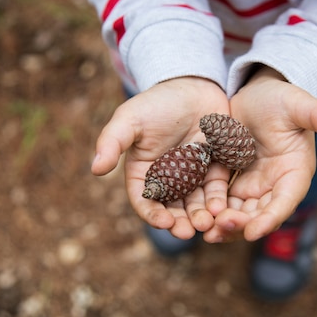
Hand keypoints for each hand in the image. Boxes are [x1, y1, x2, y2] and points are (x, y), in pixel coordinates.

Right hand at [91, 77, 230, 238]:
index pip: (145, 200)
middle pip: (172, 209)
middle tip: (189, 231)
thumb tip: (95, 169)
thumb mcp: (130, 119)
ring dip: (201, 216)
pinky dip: (219, 200)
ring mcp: (193, 176)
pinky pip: (217, 189)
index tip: (164, 222)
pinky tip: (222, 207)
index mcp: (144, 173)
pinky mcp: (215, 168)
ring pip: (196, 203)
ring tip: (208, 223)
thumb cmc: (157, 102)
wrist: (192, 85)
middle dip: (180, 222)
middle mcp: (168, 180)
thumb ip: (112, 142)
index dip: (153, 214)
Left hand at [206, 67, 316, 241]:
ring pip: (239, 213)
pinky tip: (196, 218)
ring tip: (206, 232)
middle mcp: (275, 185)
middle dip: (241, 225)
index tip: (252, 232)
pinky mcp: (232, 181)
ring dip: (224, 224)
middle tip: (219, 230)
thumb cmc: (281, 98)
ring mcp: (253, 185)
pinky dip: (211, 211)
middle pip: (259, 214)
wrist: (257, 94)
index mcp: (295, 173)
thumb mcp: (298, 104)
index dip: (270, 218)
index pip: (285, 201)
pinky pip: (222, 201)